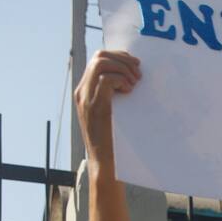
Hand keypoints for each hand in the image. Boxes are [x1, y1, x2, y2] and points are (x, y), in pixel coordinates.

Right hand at [73, 50, 141, 164]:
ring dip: (123, 68)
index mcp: (85, 91)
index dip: (119, 57)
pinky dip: (121, 80)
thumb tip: (134, 80)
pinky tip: (130, 91)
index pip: (99, 59)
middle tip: (138, 74)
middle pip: (99, 56)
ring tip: (135, 83)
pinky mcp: (96, 107)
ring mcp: (87, 98)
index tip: (136, 66)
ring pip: (101, 63)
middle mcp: (82, 92)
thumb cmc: (114, 142)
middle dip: (123, 59)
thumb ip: (116, 96)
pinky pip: (106, 79)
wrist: (105, 164)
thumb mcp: (113, 113)